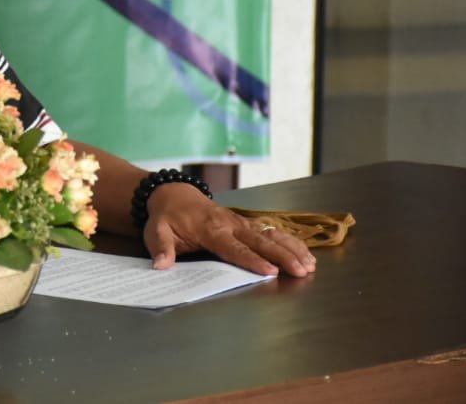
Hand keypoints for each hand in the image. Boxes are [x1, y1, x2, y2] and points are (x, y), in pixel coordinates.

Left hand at [143, 183, 316, 277]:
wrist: (172, 194)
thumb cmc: (166, 217)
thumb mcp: (156, 231)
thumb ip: (161, 248)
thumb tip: (161, 265)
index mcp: (209, 229)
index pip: (234, 248)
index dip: (252, 260)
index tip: (270, 271)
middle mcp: (229, 224)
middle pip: (260, 241)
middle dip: (282, 256)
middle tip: (301, 270)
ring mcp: (240, 222)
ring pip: (270, 235)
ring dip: (291, 249)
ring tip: (310, 265)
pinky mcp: (246, 223)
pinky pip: (270, 231)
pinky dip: (289, 241)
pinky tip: (305, 253)